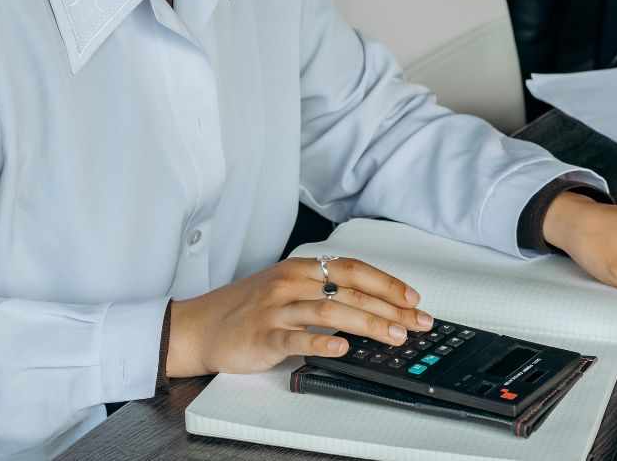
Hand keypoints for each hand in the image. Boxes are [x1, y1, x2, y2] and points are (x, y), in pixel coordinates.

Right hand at [166, 257, 433, 376]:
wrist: (200, 326)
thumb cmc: (247, 309)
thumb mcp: (287, 289)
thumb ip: (323, 293)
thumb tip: (372, 307)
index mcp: (300, 268)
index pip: (353, 270)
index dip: (387, 282)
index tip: (413, 298)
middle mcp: (290, 283)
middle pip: (349, 291)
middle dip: (390, 308)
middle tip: (417, 322)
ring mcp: (276, 309)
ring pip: (330, 311)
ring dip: (368, 323)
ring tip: (393, 335)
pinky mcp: (262, 336)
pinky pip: (296, 338)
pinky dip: (321, 342)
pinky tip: (342, 348)